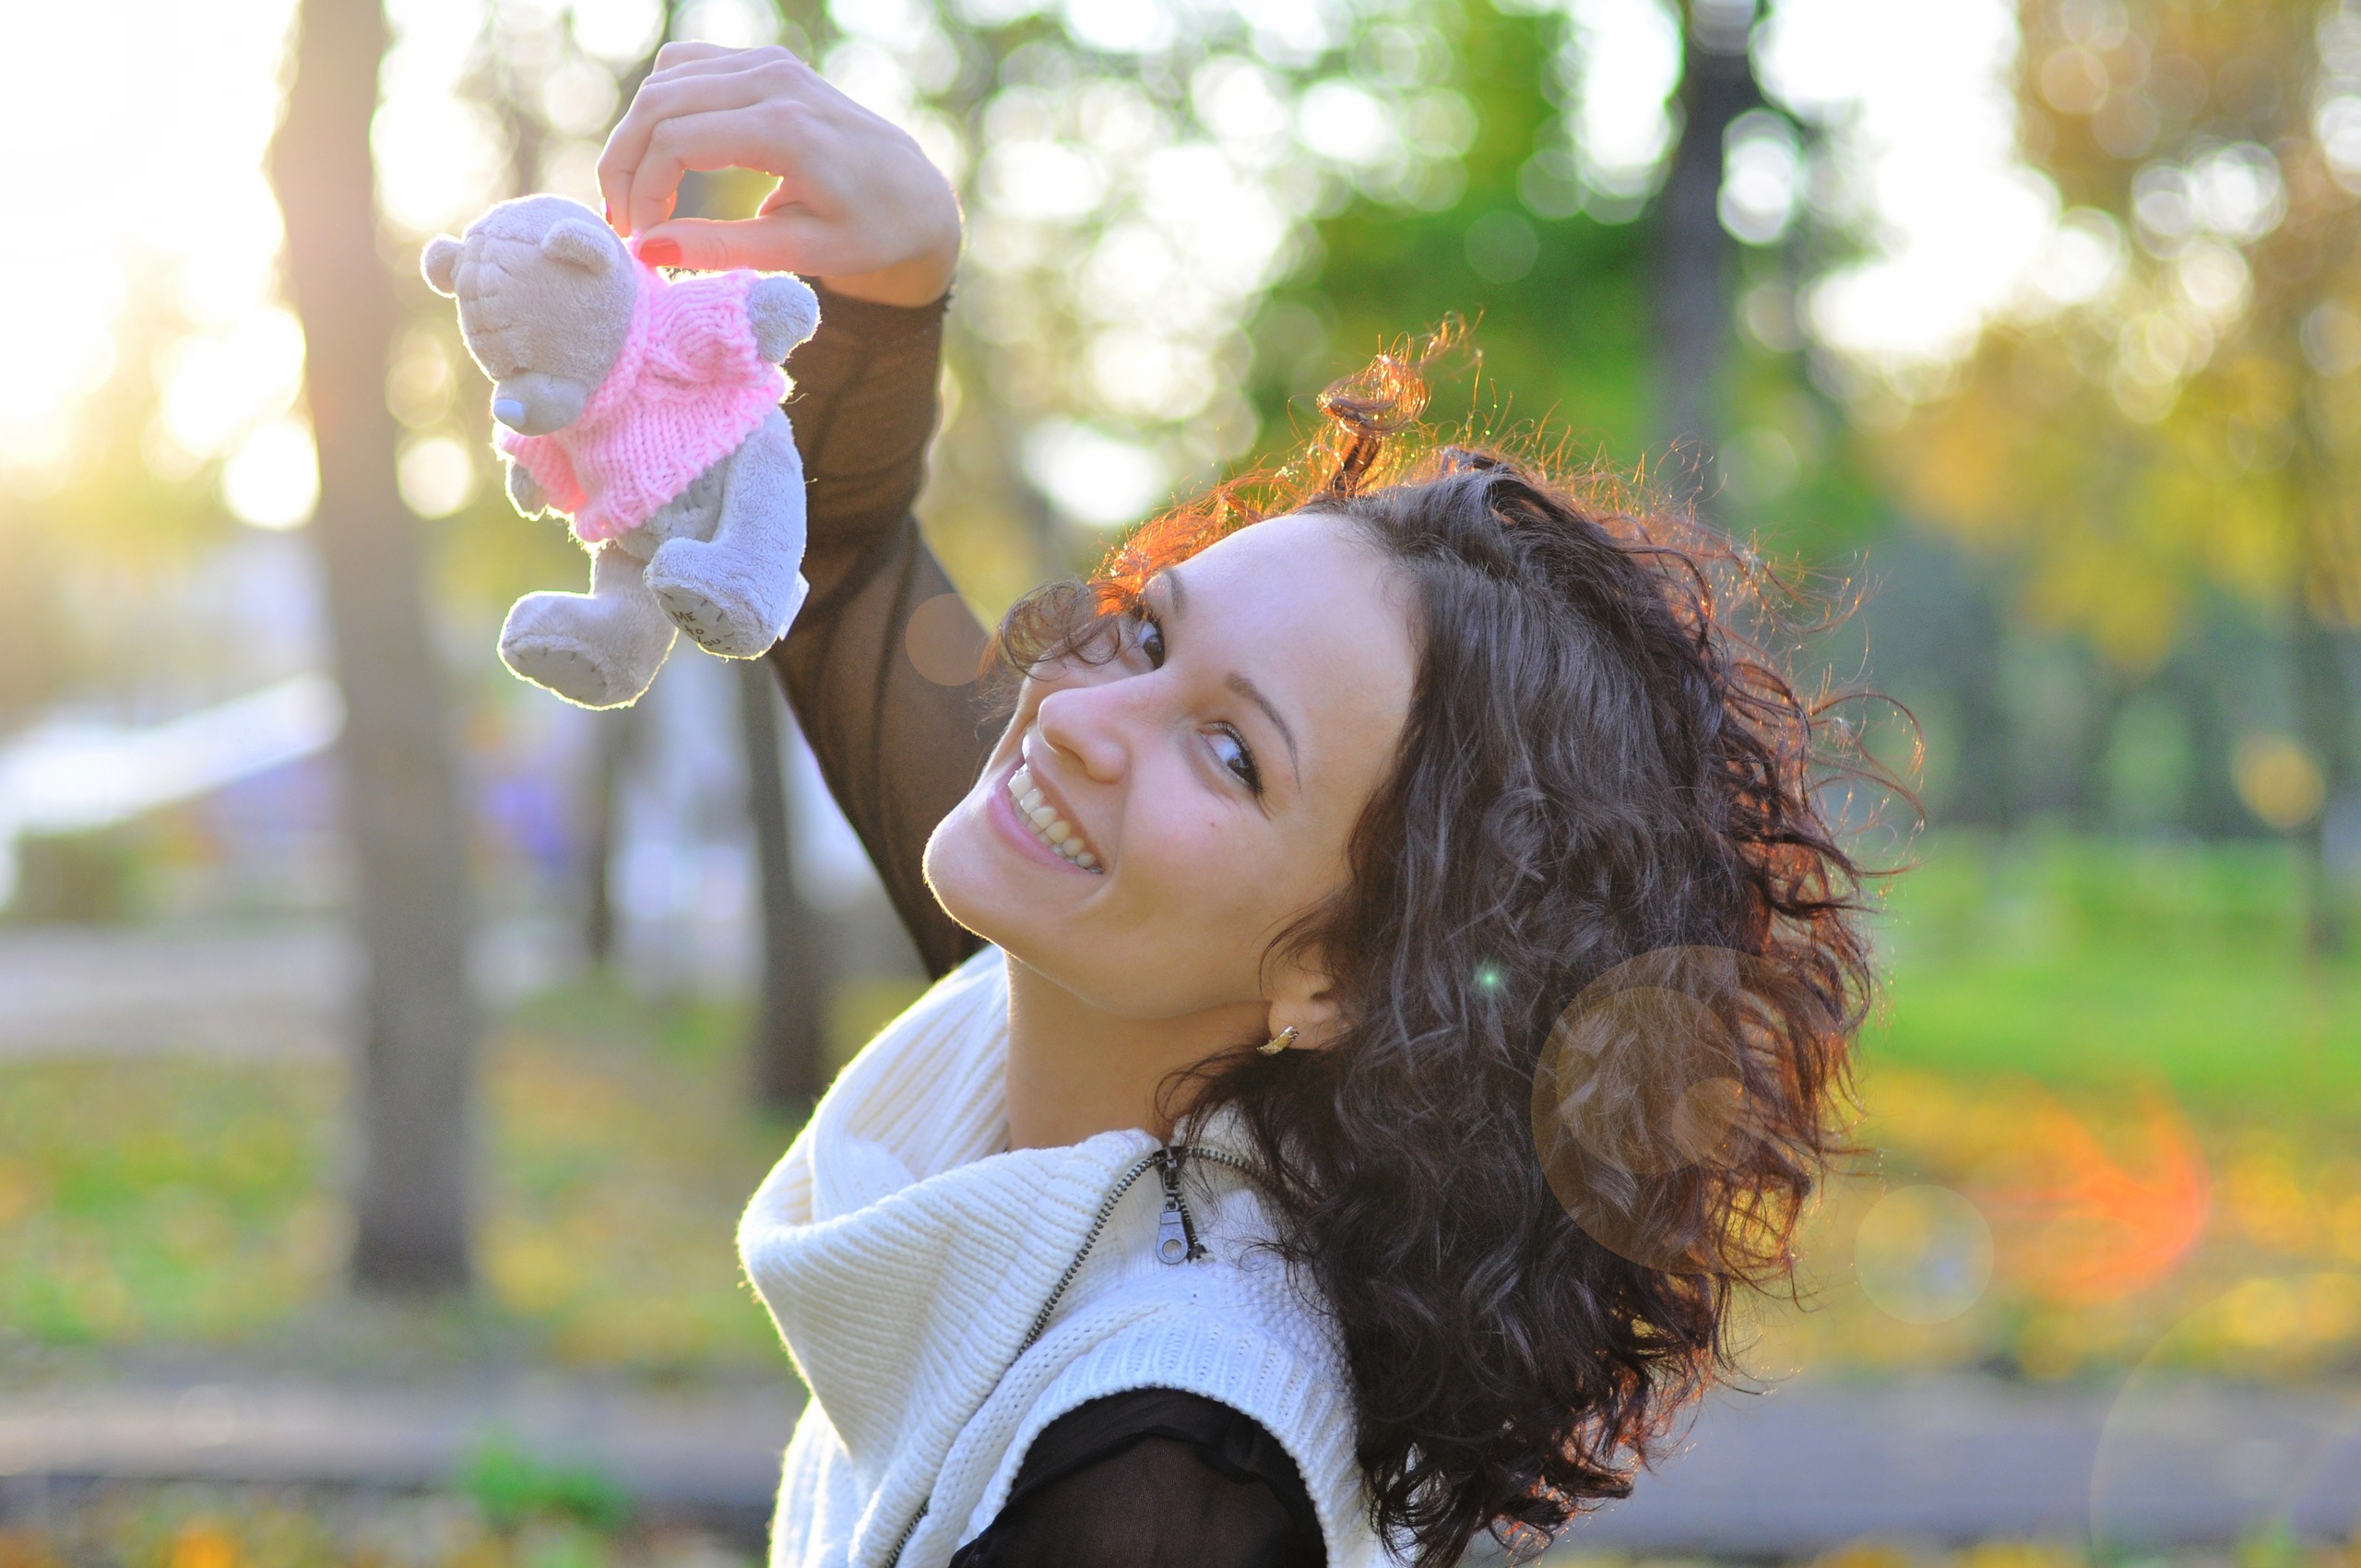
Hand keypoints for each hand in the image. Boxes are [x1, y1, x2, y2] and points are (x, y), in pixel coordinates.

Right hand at [597, 43, 961, 306]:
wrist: (915, 195)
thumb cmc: (868, 232)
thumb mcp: (802, 253)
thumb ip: (724, 250)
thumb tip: (648, 250)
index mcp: (787, 129)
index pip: (675, 142)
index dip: (641, 191)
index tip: (642, 239)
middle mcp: (775, 80)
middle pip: (658, 105)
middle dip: (624, 163)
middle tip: (624, 220)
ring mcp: (770, 62)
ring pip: (665, 81)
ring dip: (637, 135)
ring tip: (640, 194)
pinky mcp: (766, 60)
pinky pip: (688, 67)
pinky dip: (663, 107)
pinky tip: (666, 156)